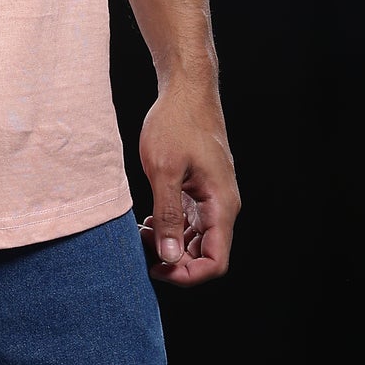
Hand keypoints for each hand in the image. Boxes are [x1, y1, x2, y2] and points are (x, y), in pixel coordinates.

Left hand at [137, 79, 238, 286]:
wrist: (186, 89)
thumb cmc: (176, 122)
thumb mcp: (164, 170)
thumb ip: (168, 215)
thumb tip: (170, 257)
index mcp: (221, 205)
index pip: (215, 262)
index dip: (187, 275)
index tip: (156, 267)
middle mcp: (222, 206)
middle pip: (206, 256)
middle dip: (175, 261)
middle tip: (142, 248)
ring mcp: (212, 198)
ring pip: (197, 241)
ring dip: (171, 245)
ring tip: (141, 233)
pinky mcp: (201, 189)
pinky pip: (191, 223)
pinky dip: (171, 228)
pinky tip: (149, 221)